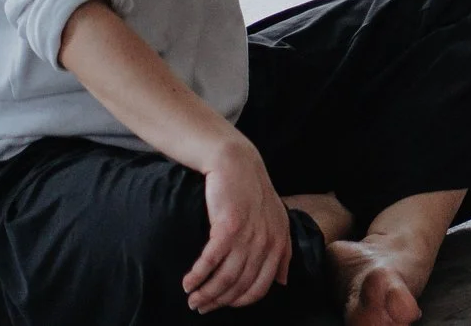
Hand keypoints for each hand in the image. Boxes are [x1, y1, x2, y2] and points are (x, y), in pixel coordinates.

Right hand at [183, 135, 289, 312]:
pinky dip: (197, 276)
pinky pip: (211, 261)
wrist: (236, 162)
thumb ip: (281, 252)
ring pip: (225, 278)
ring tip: (191, 298)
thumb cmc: (252, 193)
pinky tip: (187, 282)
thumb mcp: (276, 222)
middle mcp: (267, 241)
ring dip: (205, 293)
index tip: (220, 306)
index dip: (237, 302)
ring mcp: (249, 234)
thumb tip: (283, 282)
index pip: (260, 287)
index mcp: (279, 243)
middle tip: (198, 307)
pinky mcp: (229, 226)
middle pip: (240, 286)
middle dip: (217, 301)